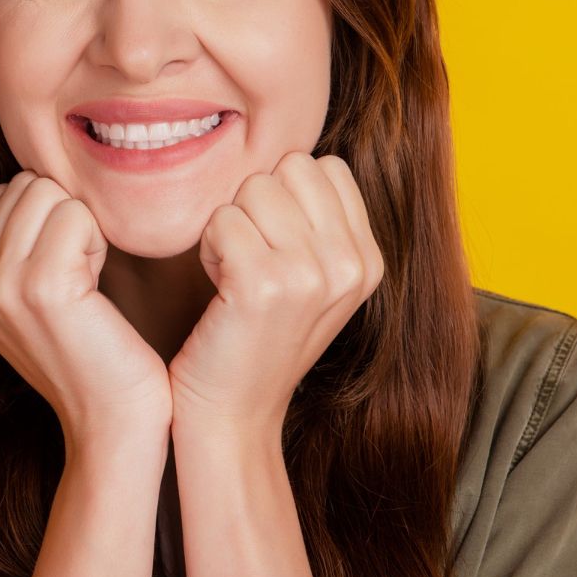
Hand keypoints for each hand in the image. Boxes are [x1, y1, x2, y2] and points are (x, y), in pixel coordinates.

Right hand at [0, 170, 172, 446]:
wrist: (111, 422)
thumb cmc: (88, 354)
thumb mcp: (30, 298)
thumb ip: (15, 246)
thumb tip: (31, 181)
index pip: (7, 192)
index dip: (50, 221)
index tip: (64, 274)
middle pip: (26, 184)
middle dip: (64, 217)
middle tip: (79, 278)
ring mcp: (0, 284)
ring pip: (48, 192)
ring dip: (82, 228)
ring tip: (86, 284)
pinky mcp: (42, 286)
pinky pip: (76, 213)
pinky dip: (98, 242)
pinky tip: (96, 290)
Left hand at [167, 152, 384, 437]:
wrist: (233, 417)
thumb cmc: (257, 339)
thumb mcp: (313, 282)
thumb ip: (320, 222)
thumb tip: (296, 160)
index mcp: (368, 260)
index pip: (325, 166)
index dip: (285, 197)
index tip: (275, 249)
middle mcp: (351, 265)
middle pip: (289, 168)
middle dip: (256, 205)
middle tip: (250, 262)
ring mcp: (311, 275)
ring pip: (252, 189)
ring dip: (229, 226)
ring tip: (234, 277)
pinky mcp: (264, 285)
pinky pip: (222, 219)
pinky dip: (208, 248)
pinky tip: (218, 289)